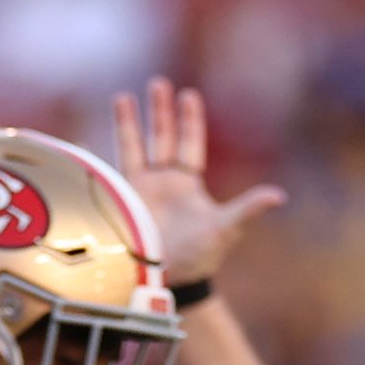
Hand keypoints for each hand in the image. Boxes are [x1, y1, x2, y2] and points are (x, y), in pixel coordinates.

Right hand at [112, 78, 284, 289]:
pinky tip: (84, 144)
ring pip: (133, 149)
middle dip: (160, 111)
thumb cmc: (201, 257)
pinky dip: (97, 160)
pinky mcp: (121, 203)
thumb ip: (248, 209)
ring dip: (129, 124)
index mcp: (188, 183)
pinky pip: (107, 175)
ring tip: (123, 96)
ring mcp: (141, 191)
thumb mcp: (226, 229)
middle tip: (159, 83)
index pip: (190, 144)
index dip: (190, 120)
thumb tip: (280, 196)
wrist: (172, 282)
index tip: (189, 94)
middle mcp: (164, 182)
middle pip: (162, 138)